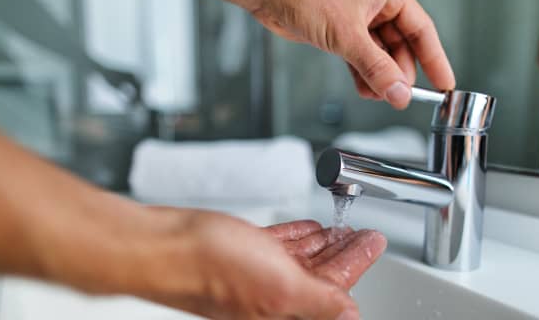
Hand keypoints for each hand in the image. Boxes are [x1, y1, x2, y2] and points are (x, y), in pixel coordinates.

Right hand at [118, 209, 385, 318]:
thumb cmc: (210, 269)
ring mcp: (255, 272)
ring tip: (342, 228)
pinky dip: (297, 235)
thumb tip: (350, 316)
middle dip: (345, 252)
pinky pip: (278, 244)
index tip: (374, 242)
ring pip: (301, 258)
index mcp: (285, 310)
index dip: (358, 263)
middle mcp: (271, 295)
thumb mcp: (280, 288)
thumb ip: (320, 303)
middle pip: (321, 273)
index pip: (335, 289)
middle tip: (365, 234)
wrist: (163, 247)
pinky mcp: (240, 251)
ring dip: (325, 242)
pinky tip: (308, 229)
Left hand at [251, 0, 454, 107]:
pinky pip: (359, 56)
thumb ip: (375, 67)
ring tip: (379, 96)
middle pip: (400, 45)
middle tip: (399, 96)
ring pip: (379, 53)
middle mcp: (375, 2)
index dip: (435, 59)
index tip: (444, 83)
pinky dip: (362, 73)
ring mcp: (356, 16)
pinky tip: (365, 89)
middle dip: (399, 73)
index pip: (422, 30)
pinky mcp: (338, 29)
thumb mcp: (347, 35)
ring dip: (379, 77)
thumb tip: (397, 90)